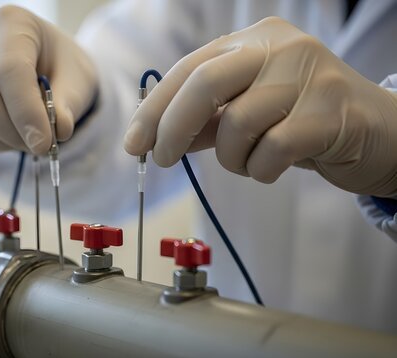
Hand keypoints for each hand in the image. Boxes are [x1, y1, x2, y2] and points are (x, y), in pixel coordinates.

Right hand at [0, 5, 96, 155]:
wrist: (41, 64)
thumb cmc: (60, 68)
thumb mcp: (77, 80)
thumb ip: (68, 104)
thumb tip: (58, 130)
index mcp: (13, 23)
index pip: (10, 69)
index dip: (25, 112)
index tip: (43, 144)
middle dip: (6, 129)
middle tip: (35, 145)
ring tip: (20, 140)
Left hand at [125, 17, 396, 196]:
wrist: (381, 133)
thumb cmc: (304, 122)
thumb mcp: (248, 115)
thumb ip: (205, 122)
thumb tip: (152, 138)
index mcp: (254, 40)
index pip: (188, 69)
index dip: (155, 108)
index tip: (133, 143)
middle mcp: (280, 47)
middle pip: (204, 83)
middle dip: (171, 127)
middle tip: (162, 160)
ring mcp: (309, 74)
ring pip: (236, 124)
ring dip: (231, 158)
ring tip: (249, 162)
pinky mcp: (330, 111)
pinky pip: (270, 151)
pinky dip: (260, 170)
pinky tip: (273, 168)